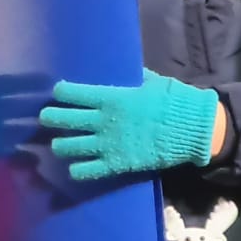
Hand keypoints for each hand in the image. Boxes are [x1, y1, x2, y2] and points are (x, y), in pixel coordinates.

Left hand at [40, 69, 219, 181]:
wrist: (193, 130)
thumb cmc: (173, 101)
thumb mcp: (151, 82)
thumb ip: (132, 78)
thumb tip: (122, 69)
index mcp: (110, 98)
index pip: (72, 93)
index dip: (61, 93)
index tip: (57, 92)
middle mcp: (103, 121)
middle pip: (62, 119)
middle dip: (50, 117)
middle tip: (46, 118)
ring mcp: (108, 144)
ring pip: (68, 146)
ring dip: (60, 144)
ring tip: (58, 143)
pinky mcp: (117, 163)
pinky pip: (88, 170)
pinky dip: (77, 170)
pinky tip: (73, 167)